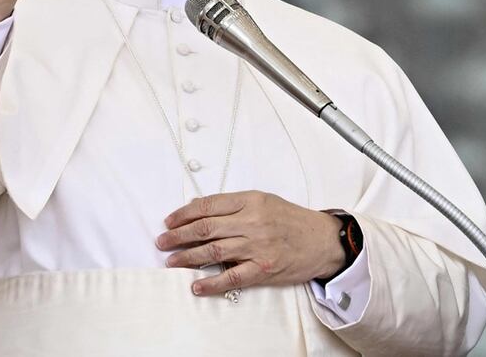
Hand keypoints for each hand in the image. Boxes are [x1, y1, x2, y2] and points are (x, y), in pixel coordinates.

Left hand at [156, 191, 345, 296]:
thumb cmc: (291, 219)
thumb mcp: (263, 200)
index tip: (169, 221)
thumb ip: (232, 204)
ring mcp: (257, 247)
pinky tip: (196, 286)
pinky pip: (232, 277)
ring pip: (214, 251)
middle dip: (179, 235)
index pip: (208, 206)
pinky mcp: (264, 269)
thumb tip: (198, 208)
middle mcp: (252, 222)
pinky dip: (212, 283)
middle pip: (206, 228)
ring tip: (171, 261)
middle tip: (162, 241)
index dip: (183, 214)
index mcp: (250, 201)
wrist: (323, 240)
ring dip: (188, 257)